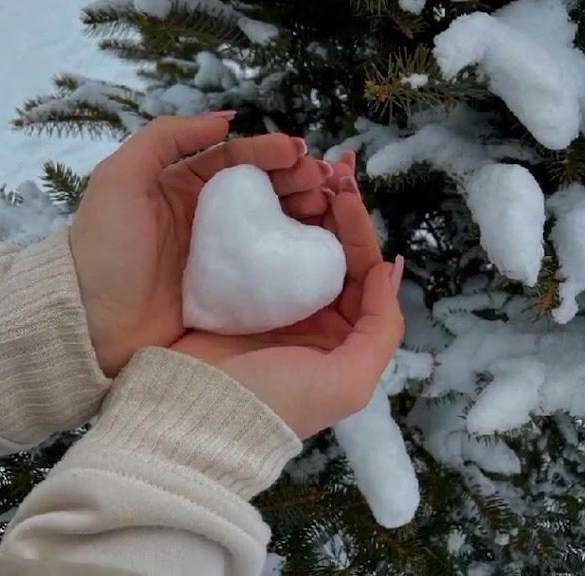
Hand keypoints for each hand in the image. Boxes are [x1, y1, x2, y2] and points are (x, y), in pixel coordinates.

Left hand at [71, 113, 336, 375]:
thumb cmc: (102, 246)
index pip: (235, 160)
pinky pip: (268, 271)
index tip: (298, 152)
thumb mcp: (120, 178)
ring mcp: (219, 259)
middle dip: (296, 179)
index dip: (268, 151)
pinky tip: (317, 249)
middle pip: (261, 191)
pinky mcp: (228, 295)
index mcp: (181, 187)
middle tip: (324, 180)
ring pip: (271, 227)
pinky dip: (294, 257)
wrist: (87, 323)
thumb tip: (222, 118)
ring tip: (327, 208)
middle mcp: (204, 219)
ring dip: (302, 213)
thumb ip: (166, 138)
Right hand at [172, 171, 404, 437]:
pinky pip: (255, 246)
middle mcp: (308, 315)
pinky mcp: (230, 291)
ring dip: (300, 207)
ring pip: (294, 241)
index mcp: (340, 335)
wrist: (195, 416)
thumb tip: (389, 271)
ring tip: (300, 171)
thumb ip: (381, 328)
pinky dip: (263, 218)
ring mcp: (268, 302)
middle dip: (333, 209)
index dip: (358, 230)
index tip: (346, 193)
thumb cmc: (276, 402)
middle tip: (330, 168)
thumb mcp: (348, 381)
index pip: (361, 271)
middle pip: (329, 250)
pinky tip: (263, 190)